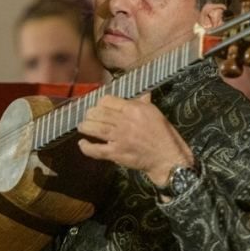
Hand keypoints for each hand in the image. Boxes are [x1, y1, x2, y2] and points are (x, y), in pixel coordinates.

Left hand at [76, 94, 192, 186]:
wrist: (167, 157)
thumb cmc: (163, 134)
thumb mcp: (154, 113)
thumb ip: (144, 102)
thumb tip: (142, 93)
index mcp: (133, 109)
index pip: (108, 101)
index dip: (100, 103)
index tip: (98, 107)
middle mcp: (125, 122)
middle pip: (99, 113)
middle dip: (90, 114)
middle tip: (87, 117)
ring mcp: (120, 138)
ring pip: (96, 129)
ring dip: (85, 127)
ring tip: (82, 127)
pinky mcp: (117, 153)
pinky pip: (97, 149)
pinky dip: (87, 147)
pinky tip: (82, 143)